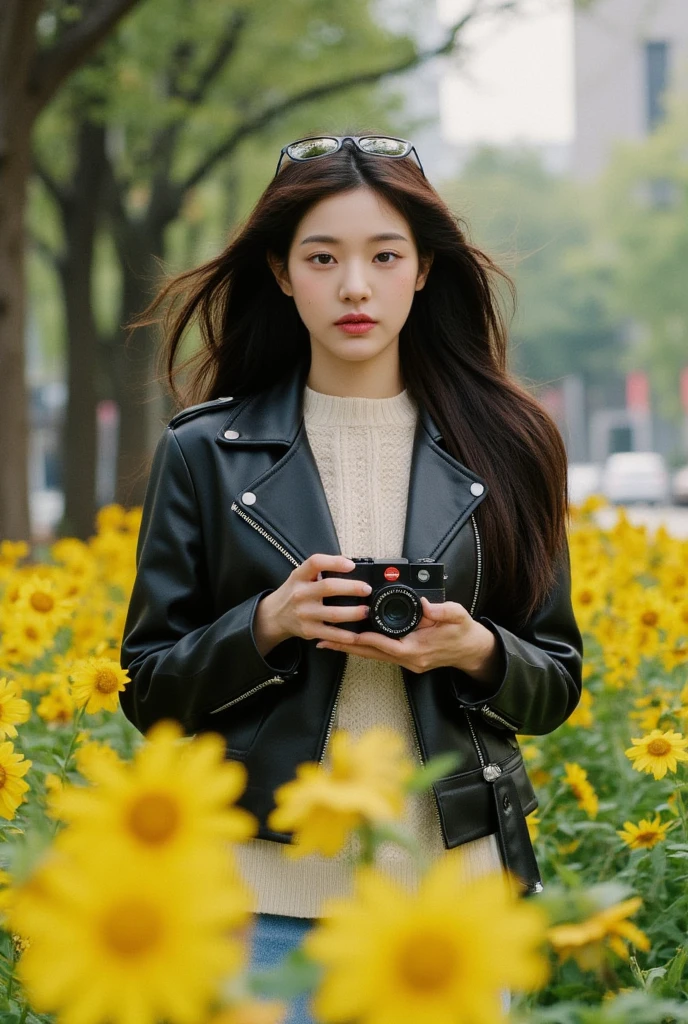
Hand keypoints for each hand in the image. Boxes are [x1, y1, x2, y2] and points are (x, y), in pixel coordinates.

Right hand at [253, 554, 372, 656]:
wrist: (274, 616)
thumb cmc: (293, 592)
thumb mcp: (300, 576)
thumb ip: (320, 570)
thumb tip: (349, 565)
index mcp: (299, 576)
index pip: (315, 563)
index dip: (334, 562)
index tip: (351, 565)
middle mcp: (301, 594)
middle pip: (329, 587)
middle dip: (352, 588)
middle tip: (367, 589)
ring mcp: (305, 614)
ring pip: (333, 613)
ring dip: (354, 612)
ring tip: (366, 610)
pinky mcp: (309, 630)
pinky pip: (331, 634)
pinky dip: (345, 636)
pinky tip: (357, 634)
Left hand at [315, 597, 503, 682]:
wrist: (472, 651)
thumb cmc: (464, 633)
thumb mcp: (458, 616)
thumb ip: (442, 610)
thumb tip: (426, 604)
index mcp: (418, 649)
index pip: (385, 645)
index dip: (366, 638)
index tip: (348, 631)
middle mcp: (409, 659)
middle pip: (372, 654)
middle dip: (347, 647)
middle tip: (324, 641)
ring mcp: (407, 661)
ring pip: (373, 656)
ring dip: (352, 649)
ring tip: (328, 642)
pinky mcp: (407, 659)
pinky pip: (381, 654)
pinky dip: (366, 648)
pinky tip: (352, 642)